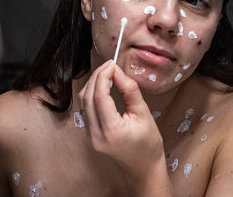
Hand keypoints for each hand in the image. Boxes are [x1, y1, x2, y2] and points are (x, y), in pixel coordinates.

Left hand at [78, 60, 169, 192]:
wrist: (143, 168)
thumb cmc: (148, 144)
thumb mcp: (144, 114)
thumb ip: (130, 91)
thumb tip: (118, 72)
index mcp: (112, 131)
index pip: (100, 97)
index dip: (103, 76)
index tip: (112, 64)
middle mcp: (96, 135)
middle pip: (88, 97)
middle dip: (96, 77)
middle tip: (109, 65)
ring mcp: (90, 136)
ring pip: (83, 102)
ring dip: (92, 84)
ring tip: (107, 73)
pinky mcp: (89, 134)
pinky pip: (85, 109)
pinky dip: (91, 94)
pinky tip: (102, 86)